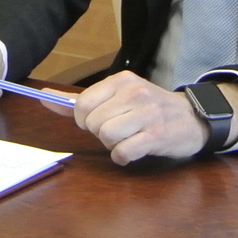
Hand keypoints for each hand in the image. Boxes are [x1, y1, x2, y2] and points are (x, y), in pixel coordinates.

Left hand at [71, 71, 237, 164]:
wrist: (193, 118)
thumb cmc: (149, 108)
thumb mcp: (118, 96)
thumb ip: (80, 99)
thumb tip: (44, 97)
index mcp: (121, 81)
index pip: (82, 103)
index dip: (83, 119)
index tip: (96, 121)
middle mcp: (134, 93)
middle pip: (93, 122)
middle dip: (99, 133)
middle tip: (117, 131)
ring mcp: (147, 114)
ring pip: (106, 136)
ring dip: (112, 145)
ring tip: (126, 140)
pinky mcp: (157, 135)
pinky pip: (123, 152)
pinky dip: (124, 157)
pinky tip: (134, 150)